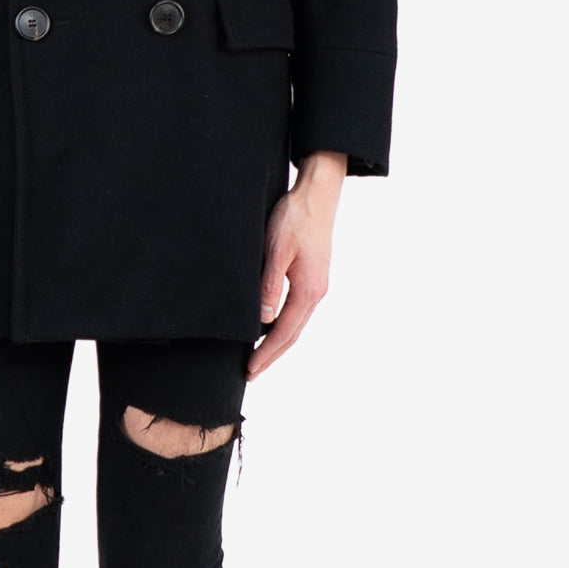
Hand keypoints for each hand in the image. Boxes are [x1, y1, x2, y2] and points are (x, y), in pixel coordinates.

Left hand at [246, 150, 345, 379]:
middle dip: (271, 355)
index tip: (250, 369)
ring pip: (296, 323)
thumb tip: (262, 319)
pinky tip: (271, 325)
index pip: (284, 333)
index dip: (266, 353)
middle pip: (292, 334)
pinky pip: (298, 310)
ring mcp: (318, 285)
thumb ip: (270, 285)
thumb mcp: (277, 250)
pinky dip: (284, 324)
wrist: (318, 195)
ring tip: (259, 355)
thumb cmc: (295, 218)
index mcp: (308, 291)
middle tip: (251, 372)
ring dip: (278, 342)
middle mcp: (317, 293)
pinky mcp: (314, 276)